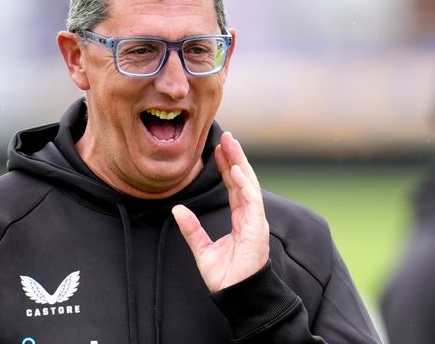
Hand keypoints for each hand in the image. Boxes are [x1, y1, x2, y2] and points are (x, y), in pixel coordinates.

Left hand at [172, 131, 269, 291]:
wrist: (236, 297)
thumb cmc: (225, 278)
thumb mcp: (202, 250)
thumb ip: (192, 229)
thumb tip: (177, 209)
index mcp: (240, 220)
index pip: (234, 187)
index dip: (227, 167)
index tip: (217, 149)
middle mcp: (250, 218)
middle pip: (244, 181)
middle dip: (236, 158)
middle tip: (227, 137)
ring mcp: (256, 222)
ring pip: (249, 186)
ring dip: (241, 164)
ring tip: (232, 145)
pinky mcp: (257, 230)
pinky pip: (252, 203)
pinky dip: (245, 186)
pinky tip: (237, 171)